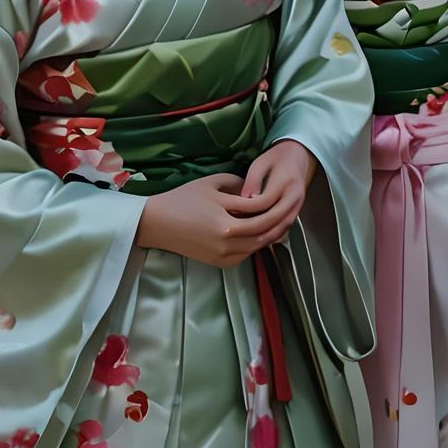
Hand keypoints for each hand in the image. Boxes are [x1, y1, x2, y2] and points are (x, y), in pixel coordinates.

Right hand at [136, 173, 281, 267]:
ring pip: (257, 246)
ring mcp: (223, 255)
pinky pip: (245, 255)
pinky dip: (256, 244)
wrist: (158, 223)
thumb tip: (256, 190)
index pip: (259, 211)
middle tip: (290, 209)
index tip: (281, 193)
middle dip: (279, 220)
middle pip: (263, 232)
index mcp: (226, 220)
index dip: (273, 202)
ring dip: (271, 234)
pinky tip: (262, 233)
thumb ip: (237, 185)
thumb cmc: (182, 199)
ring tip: (281, 220)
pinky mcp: (219, 263)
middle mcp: (227, 241)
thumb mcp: (211, 184)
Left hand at [238, 139, 316, 248]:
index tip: (234, 215)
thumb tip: (244, 200)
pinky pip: (286, 227)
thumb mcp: (260, 164)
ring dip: (267, 235)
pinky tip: (259, 239)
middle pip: (277, 218)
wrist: (297, 156)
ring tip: (248, 241)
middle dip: (258, 228)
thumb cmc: (275, 159)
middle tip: (239, 236)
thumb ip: (252, 182)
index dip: (250, 210)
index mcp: (285, 180)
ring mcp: (298, 204)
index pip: (266, 201)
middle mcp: (294, 195)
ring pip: (283, 226)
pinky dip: (273, 234)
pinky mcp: (298, 211)